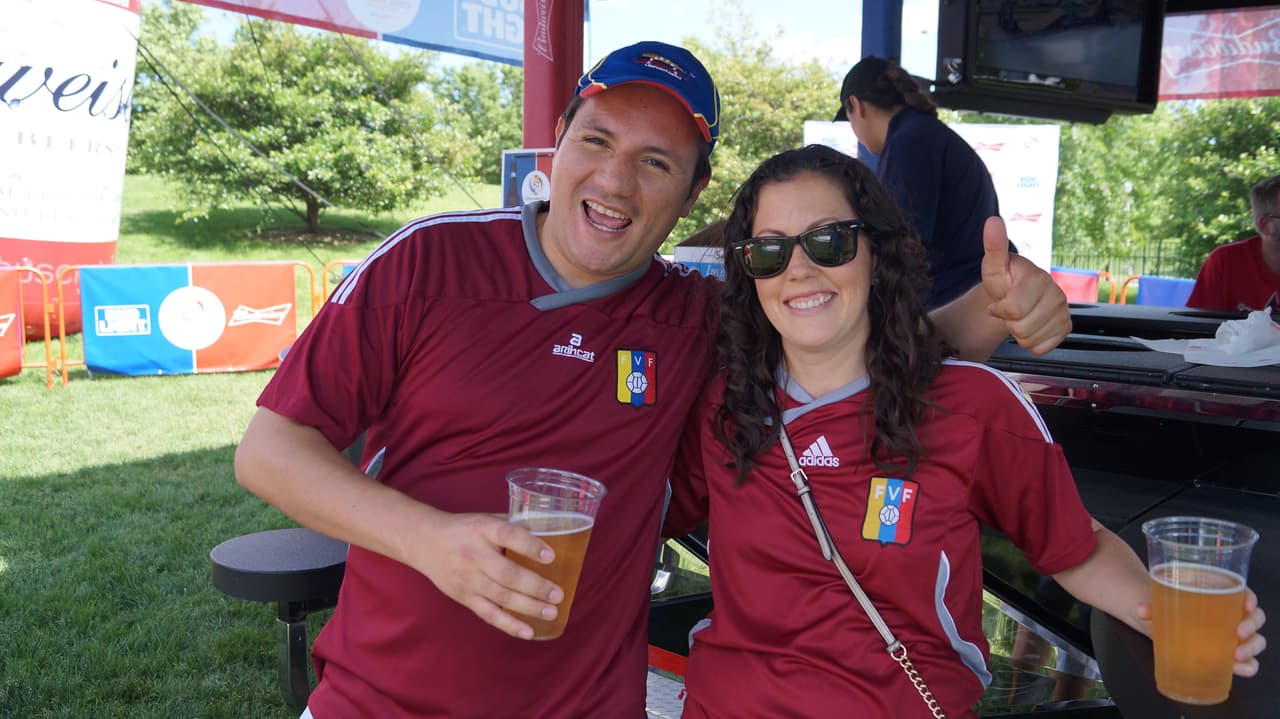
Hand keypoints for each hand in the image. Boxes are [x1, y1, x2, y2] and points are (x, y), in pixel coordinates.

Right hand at [411, 511, 563, 639]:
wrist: (424, 542)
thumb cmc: (464, 529)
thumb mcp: (486, 519)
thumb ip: (514, 526)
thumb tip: (551, 534)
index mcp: (483, 529)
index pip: (508, 536)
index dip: (530, 546)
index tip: (551, 556)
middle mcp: (474, 555)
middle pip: (507, 574)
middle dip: (536, 586)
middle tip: (558, 594)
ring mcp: (468, 579)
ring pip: (501, 597)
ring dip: (529, 607)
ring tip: (552, 612)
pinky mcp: (464, 597)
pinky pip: (489, 614)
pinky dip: (509, 625)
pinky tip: (529, 632)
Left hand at [980, 216, 1070, 354]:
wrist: (1016, 294)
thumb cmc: (1004, 280)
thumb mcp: (994, 265)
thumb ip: (994, 246)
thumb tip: (992, 221)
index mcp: (1038, 278)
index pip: (1013, 309)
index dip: (999, 310)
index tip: (997, 301)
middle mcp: (1057, 294)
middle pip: (1021, 328)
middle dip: (1009, 322)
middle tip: (1009, 310)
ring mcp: (1063, 312)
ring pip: (1030, 340)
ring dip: (1018, 333)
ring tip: (1019, 317)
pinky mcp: (1065, 327)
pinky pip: (1041, 349)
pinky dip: (1031, 343)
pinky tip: (1030, 326)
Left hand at [1135, 588, 1267, 676]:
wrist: (1157, 620)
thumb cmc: (1165, 605)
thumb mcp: (1159, 601)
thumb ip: (1152, 605)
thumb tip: (1140, 610)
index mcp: (1221, 596)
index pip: (1244, 594)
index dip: (1250, 599)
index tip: (1246, 605)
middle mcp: (1231, 615)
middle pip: (1255, 618)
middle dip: (1251, 625)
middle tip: (1239, 633)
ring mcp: (1232, 636)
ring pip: (1255, 640)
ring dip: (1251, 648)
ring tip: (1236, 655)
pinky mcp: (1227, 654)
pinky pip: (1247, 662)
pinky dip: (1247, 666)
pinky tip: (1237, 669)